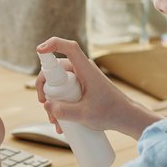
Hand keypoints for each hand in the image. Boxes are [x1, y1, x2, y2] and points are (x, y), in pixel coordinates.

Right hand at [36, 37, 160, 139]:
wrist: (126, 118)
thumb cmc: (111, 113)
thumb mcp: (84, 114)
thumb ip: (63, 111)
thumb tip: (47, 105)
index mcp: (86, 69)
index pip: (69, 48)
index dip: (53, 44)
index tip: (39, 50)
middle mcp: (82, 70)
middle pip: (56, 69)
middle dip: (46, 87)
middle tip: (43, 103)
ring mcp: (82, 79)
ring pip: (59, 83)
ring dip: (52, 99)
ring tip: (54, 121)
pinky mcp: (82, 88)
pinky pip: (65, 91)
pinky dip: (60, 104)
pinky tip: (59, 122)